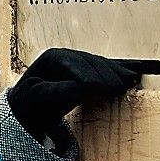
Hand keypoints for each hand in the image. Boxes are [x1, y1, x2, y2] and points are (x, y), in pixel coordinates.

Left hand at [7, 49, 137, 142]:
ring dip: (117, 73)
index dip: (90, 76)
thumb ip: (57, 91)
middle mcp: (67, 55)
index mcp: (52, 58)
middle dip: (107, 75)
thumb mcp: (37, 97)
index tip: (99, 88)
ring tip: (131, 81)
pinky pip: (104, 69)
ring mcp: (77, 61)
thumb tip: (81, 87)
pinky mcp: (86, 70)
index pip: (75, 65)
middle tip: (121, 87)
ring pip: (100, 64)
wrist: (28, 105)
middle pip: (91, 62)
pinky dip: (118, 73)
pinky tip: (131, 76)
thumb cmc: (30, 102)